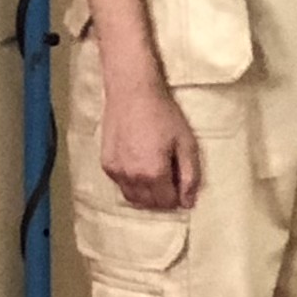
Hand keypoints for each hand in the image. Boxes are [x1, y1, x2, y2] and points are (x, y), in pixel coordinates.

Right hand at [101, 65, 201, 211]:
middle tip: (169, 177)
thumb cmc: (162, 114)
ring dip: (145, 193)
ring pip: (133, 198)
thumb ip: (190, 176)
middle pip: (149, 203)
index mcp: (154, 173)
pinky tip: (139, 165)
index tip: (180, 182)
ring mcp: (116, 171)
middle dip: (161, 196)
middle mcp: (132, 177)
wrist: (132, 92)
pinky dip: (131, 183)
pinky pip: (120, 184)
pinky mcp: (107, 164)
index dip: (177, 196)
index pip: (167, 203)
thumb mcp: (186, 143)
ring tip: (154, 173)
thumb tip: (188, 203)